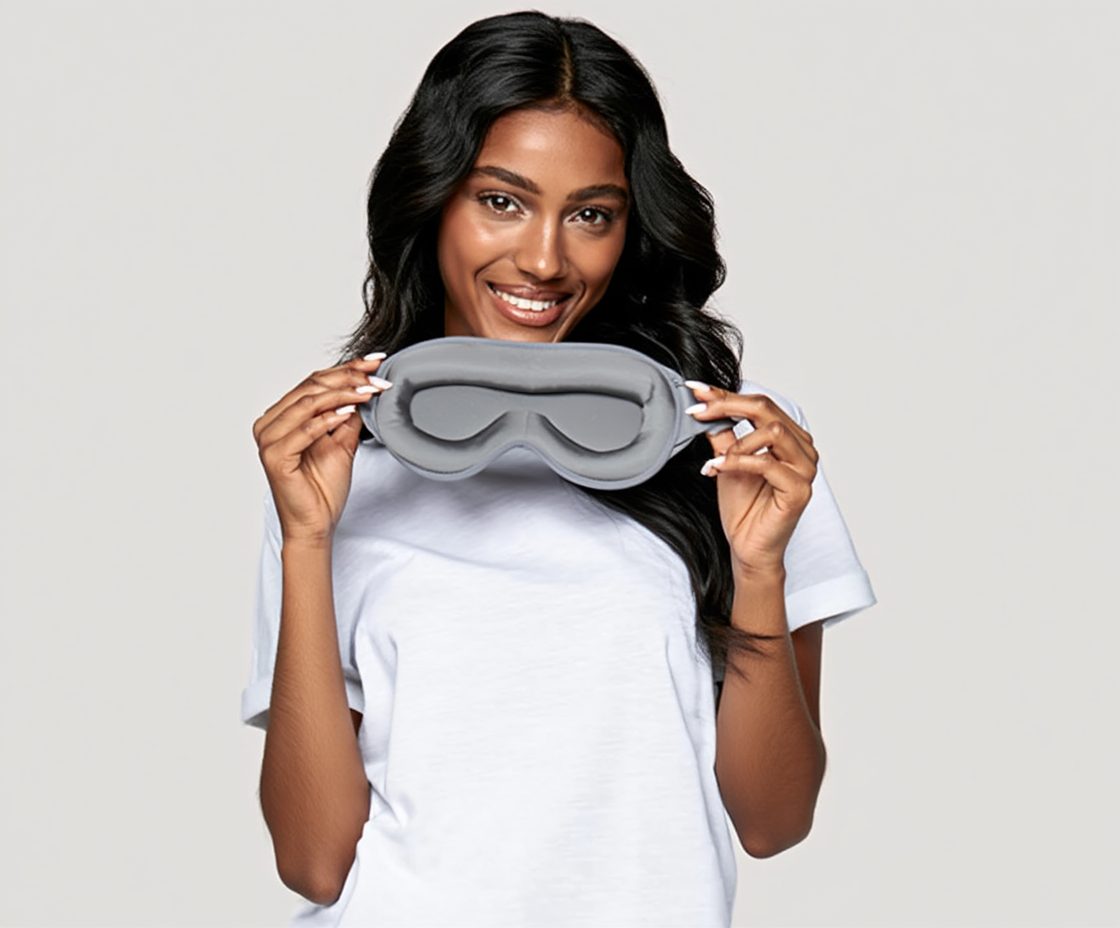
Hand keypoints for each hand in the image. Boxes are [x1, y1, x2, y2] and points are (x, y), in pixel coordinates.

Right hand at [253, 355, 391, 544]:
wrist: (316, 524)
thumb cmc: (322, 488)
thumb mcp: (342, 442)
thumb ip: (348, 415)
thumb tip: (366, 387)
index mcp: (282, 417)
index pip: (314, 383)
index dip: (346, 369)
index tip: (375, 362)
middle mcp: (270, 424)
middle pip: (311, 388)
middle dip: (348, 378)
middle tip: (377, 377)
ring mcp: (268, 439)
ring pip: (307, 403)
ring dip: (342, 394)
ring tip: (369, 391)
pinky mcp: (274, 456)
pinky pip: (304, 429)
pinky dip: (328, 418)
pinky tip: (350, 411)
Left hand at [685, 383, 817, 577]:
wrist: (747, 548)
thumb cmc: (743, 509)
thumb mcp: (726, 461)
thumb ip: (722, 434)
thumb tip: (704, 406)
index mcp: (789, 437)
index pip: (759, 404)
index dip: (725, 395)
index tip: (696, 390)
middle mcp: (802, 449)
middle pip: (766, 409)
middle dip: (726, 406)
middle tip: (697, 411)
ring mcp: (805, 469)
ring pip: (773, 431)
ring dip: (736, 441)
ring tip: (714, 459)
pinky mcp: (799, 490)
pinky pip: (768, 464)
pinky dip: (739, 462)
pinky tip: (716, 469)